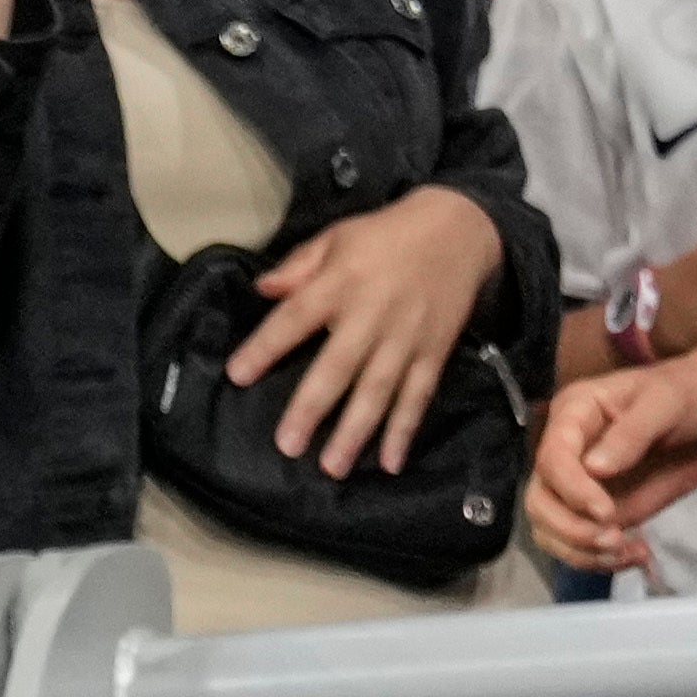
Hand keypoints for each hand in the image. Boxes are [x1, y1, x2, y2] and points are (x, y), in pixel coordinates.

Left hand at [233, 184, 510, 479]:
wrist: (458, 229)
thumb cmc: (385, 236)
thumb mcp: (336, 237)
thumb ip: (298, 266)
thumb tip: (261, 290)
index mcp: (340, 282)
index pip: (296, 317)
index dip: (266, 346)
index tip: (238, 374)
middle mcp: (372, 314)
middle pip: (338, 366)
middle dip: (313, 407)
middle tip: (288, 445)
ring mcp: (406, 338)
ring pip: (378, 390)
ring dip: (356, 431)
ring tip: (333, 467)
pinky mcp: (433, 352)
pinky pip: (418, 396)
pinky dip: (405, 430)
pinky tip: (391, 463)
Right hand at [525, 332, 696, 572]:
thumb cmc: (690, 394)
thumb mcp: (666, 402)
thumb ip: (631, 433)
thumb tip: (595, 469)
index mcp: (574, 414)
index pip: (551, 458)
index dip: (571, 490)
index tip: (606, 513)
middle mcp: (566, 452)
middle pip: (540, 501)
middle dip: (571, 528)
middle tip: (614, 540)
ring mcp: (579, 486)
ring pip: (551, 530)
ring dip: (581, 551)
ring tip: (628, 552)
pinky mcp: (598, 512)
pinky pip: (580, 544)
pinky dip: (600, 560)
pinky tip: (637, 555)